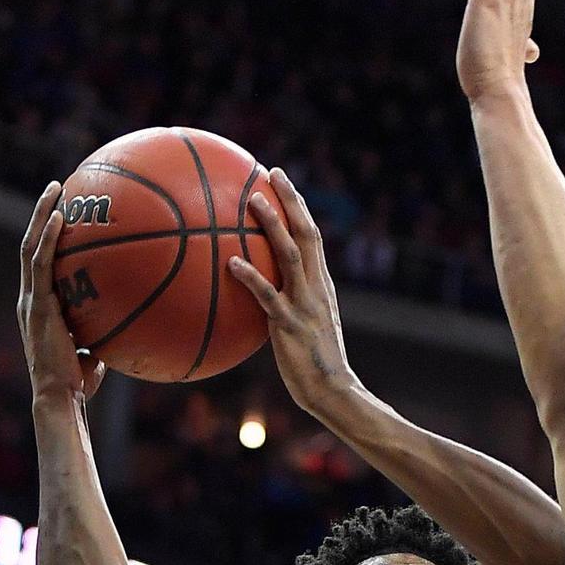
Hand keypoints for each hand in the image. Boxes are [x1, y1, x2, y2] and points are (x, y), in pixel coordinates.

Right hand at [18, 183, 105, 402]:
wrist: (60, 396)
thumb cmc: (80, 381)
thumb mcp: (97, 350)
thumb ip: (107, 332)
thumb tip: (135, 324)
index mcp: (41, 305)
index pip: (44, 262)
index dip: (50, 236)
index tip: (66, 213)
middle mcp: (31, 297)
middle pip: (33, 244)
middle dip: (42, 213)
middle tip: (59, 187)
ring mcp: (31, 299)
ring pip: (32, 246)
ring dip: (41, 214)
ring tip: (56, 188)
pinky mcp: (37, 305)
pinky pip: (41, 264)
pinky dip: (48, 238)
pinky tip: (60, 217)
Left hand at [229, 170, 354, 415]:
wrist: (332, 390)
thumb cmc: (314, 365)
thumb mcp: (305, 327)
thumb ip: (287, 304)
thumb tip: (256, 293)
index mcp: (322, 286)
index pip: (312, 237)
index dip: (298, 207)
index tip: (281, 181)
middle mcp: (317, 288)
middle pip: (307, 234)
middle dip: (291, 201)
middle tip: (272, 173)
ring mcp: (305, 305)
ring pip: (292, 256)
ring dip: (273, 226)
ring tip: (252, 200)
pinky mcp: (291, 326)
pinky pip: (270, 297)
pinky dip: (252, 277)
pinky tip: (232, 263)